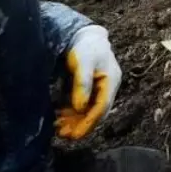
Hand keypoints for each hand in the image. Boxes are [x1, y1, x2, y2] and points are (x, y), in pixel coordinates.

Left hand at [56, 25, 121, 139]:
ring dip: (75, 121)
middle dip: (81, 125)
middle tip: (64, 134)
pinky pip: (84, 106)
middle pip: (96, 112)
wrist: (85, 36)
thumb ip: (82, 84)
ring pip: (89, 110)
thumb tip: (80, 108)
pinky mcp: (91, 90)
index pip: (102, 107)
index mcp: (111, 81)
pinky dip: (73, 113)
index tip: (75, 134)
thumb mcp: (83, 63)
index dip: (89, 122)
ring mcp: (100, 89)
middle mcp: (108, 87)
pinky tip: (60, 117)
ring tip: (59, 128)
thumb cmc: (85, 47)